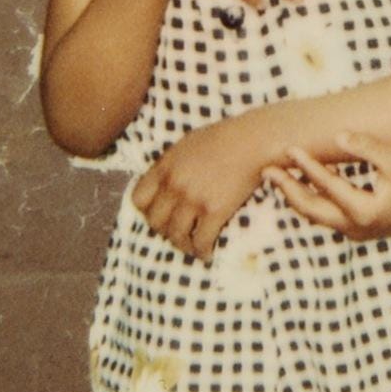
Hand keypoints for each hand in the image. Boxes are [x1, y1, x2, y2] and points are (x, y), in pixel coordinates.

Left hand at [132, 116, 271, 259]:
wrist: (252, 141)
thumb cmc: (225, 137)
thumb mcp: (187, 144)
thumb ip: (172, 164)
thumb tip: (165, 180)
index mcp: (164, 167)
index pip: (138, 199)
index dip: (146, 211)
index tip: (159, 215)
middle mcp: (173, 184)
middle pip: (155, 221)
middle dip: (165, 231)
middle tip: (178, 233)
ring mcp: (192, 199)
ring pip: (176, 235)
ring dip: (183, 246)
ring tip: (192, 248)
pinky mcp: (214, 211)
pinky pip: (201, 240)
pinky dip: (202, 251)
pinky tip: (207, 254)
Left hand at [261, 133, 390, 240]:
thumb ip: (367, 147)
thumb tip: (338, 137)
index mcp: (364, 210)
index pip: (326, 186)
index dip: (306, 165)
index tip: (289, 148)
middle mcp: (356, 227)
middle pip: (311, 208)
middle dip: (286, 188)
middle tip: (266, 170)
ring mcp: (356, 232)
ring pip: (316, 215)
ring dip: (295, 196)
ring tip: (276, 177)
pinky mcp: (358, 230)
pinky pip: (326, 216)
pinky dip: (310, 201)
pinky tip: (299, 184)